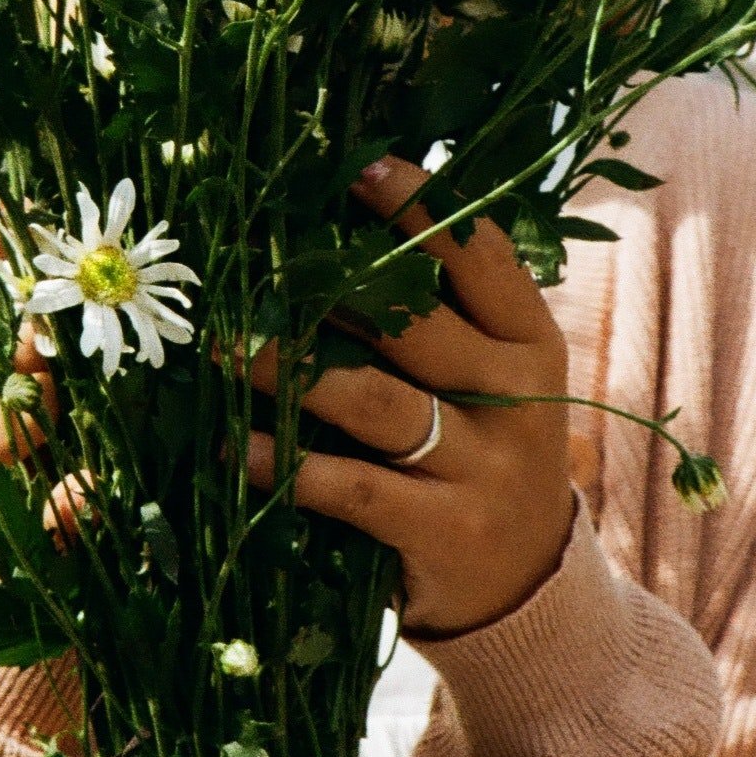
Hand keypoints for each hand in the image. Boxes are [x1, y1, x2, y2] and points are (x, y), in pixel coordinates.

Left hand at [243, 156, 573, 640]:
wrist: (528, 589)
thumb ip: (441, 321)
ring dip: (290, 368)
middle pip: (415, 322)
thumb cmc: (482, 458)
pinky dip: (289, 465)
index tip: (358, 167)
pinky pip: (351, 486)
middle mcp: (516, 398)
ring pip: (374, 400)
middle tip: (251, 262)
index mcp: (531, 344)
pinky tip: (239, 448)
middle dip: (327, 287)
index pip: (483, 256)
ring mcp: (484, 468)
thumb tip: (336, 234)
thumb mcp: (491, 383)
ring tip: (223, 346)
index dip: (423, 206)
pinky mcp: (444, 530)